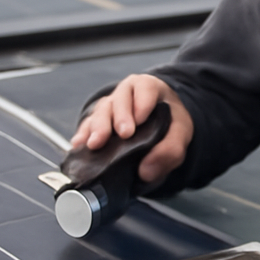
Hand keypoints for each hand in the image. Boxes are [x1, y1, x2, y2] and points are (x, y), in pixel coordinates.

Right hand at [70, 74, 193, 183]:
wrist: (161, 126)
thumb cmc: (170, 122)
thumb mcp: (181, 133)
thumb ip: (170, 150)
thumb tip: (146, 172)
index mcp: (147, 88)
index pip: (144, 88)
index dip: (142, 103)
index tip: (140, 121)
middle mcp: (125, 94)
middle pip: (117, 101)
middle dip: (117, 118)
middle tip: (122, 135)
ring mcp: (109, 107)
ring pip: (100, 112)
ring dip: (97, 128)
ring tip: (95, 144)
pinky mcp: (97, 122)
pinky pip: (87, 126)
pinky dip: (83, 135)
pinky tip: (79, 146)